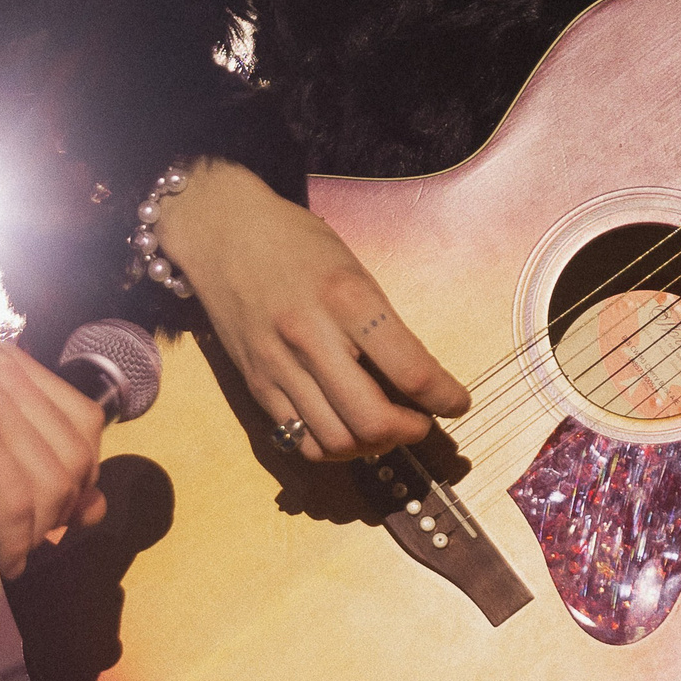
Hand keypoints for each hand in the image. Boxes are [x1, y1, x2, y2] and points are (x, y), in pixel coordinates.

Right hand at [0, 344, 107, 578]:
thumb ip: (40, 475)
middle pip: (77, 450)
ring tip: (17, 551)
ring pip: (53, 478)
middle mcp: (4, 370)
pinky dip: (16, 539)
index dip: (83, 474)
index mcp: (11, 364)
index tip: (62, 513)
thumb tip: (97, 508)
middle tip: (37, 540)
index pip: (86, 420)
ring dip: (41, 529)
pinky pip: (17, 500)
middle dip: (66, 506)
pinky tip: (5, 558)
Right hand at [157, 161, 468, 463]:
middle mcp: (311, 337)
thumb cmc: (296, 242)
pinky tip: (347, 430)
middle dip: (409, 432)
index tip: (458, 402)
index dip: (444, 397)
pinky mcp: (256, 386)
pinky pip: (298, 440)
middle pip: (371, 419)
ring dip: (371, 446)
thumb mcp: (353, 268)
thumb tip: (415, 376)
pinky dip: (332, 448)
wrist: (223, 233)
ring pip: (335, 441)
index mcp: (347, 299)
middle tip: (422, 422)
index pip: (409, 368)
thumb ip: (379, 322)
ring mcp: (278, 366)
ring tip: (386, 430)